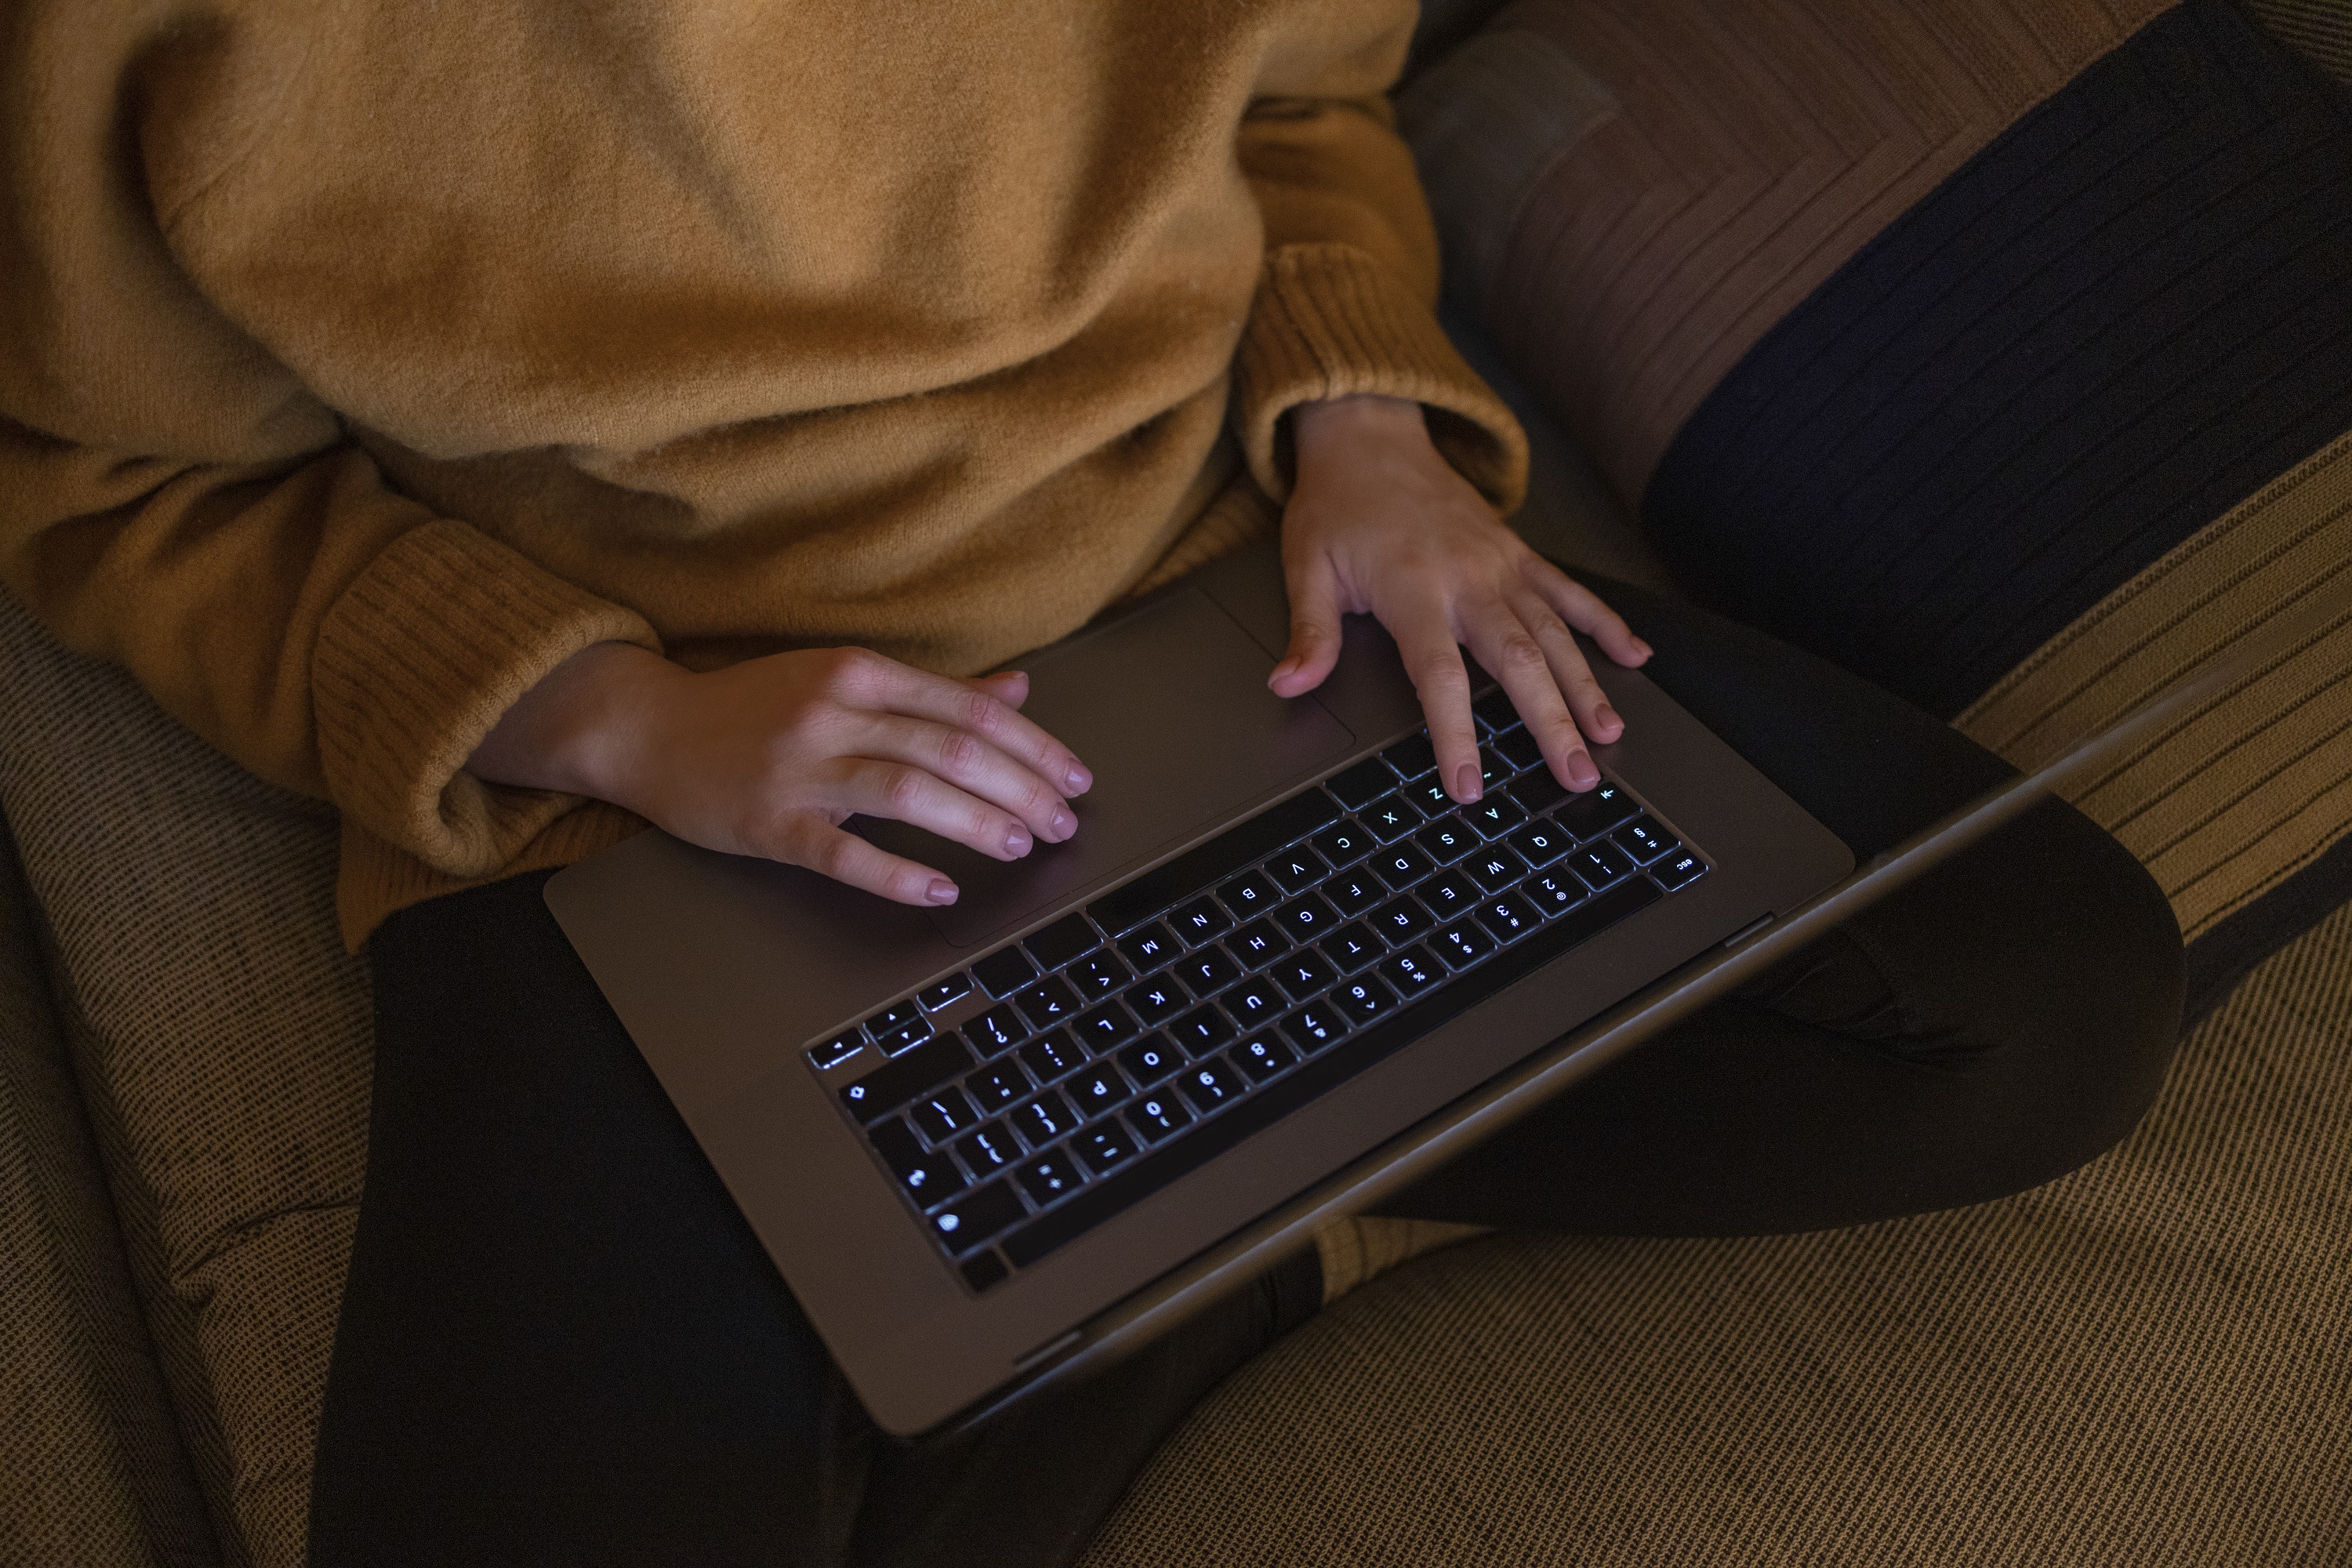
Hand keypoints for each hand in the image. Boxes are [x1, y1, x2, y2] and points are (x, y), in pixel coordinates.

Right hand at [468, 642, 1091, 905]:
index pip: (970, 709)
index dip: (1034, 746)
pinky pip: (845, 852)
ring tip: (1021, 844)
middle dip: (1022, 788)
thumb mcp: (845, 680)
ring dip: (977, 822)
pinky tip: (940, 887)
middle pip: (953, 749)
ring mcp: (800, 768)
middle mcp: (834, 712)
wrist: (648, 727)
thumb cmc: (753, 706)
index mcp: (860, 672)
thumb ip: (933, 691)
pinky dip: (899, 872)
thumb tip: (1018, 691)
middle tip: (1062, 821)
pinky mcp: (770, 822)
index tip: (1075, 777)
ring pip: (909, 792)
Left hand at [1271, 394, 1651, 801]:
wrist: (1370, 436)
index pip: (1441, 675)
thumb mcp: (1305, 567)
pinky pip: (1571, 591)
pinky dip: (1606, 623)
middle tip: (1576, 775)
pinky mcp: (1519, 552)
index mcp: (1413, 588)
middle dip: (1551, 723)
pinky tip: (1635, 657)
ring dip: (1586, 686)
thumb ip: (1308, 633)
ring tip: (1610, 734)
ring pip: (1555, 633)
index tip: (1469, 783)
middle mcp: (1468, 577)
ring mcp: (1501, 564)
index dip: (1457, 733)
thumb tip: (1288, 685)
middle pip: (1519, 661)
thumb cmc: (1336, 505)